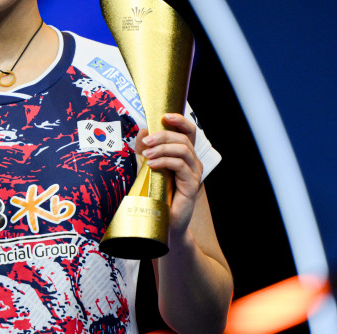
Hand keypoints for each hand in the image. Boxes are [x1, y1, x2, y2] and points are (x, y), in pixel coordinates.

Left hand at [134, 113, 202, 236]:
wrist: (162, 220)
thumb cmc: (157, 193)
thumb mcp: (147, 167)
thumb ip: (145, 150)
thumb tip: (142, 131)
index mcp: (185, 154)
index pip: (188, 131)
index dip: (179, 120)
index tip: (164, 116)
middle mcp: (193, 162)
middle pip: (183, 137)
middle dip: (163, 135)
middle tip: (146, 141)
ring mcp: (194, 173)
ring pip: (183, 149)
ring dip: (162, 148)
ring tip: (147, 155)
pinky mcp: (191, 185)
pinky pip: (180, 165)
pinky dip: (164, 161)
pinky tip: (151, 165)